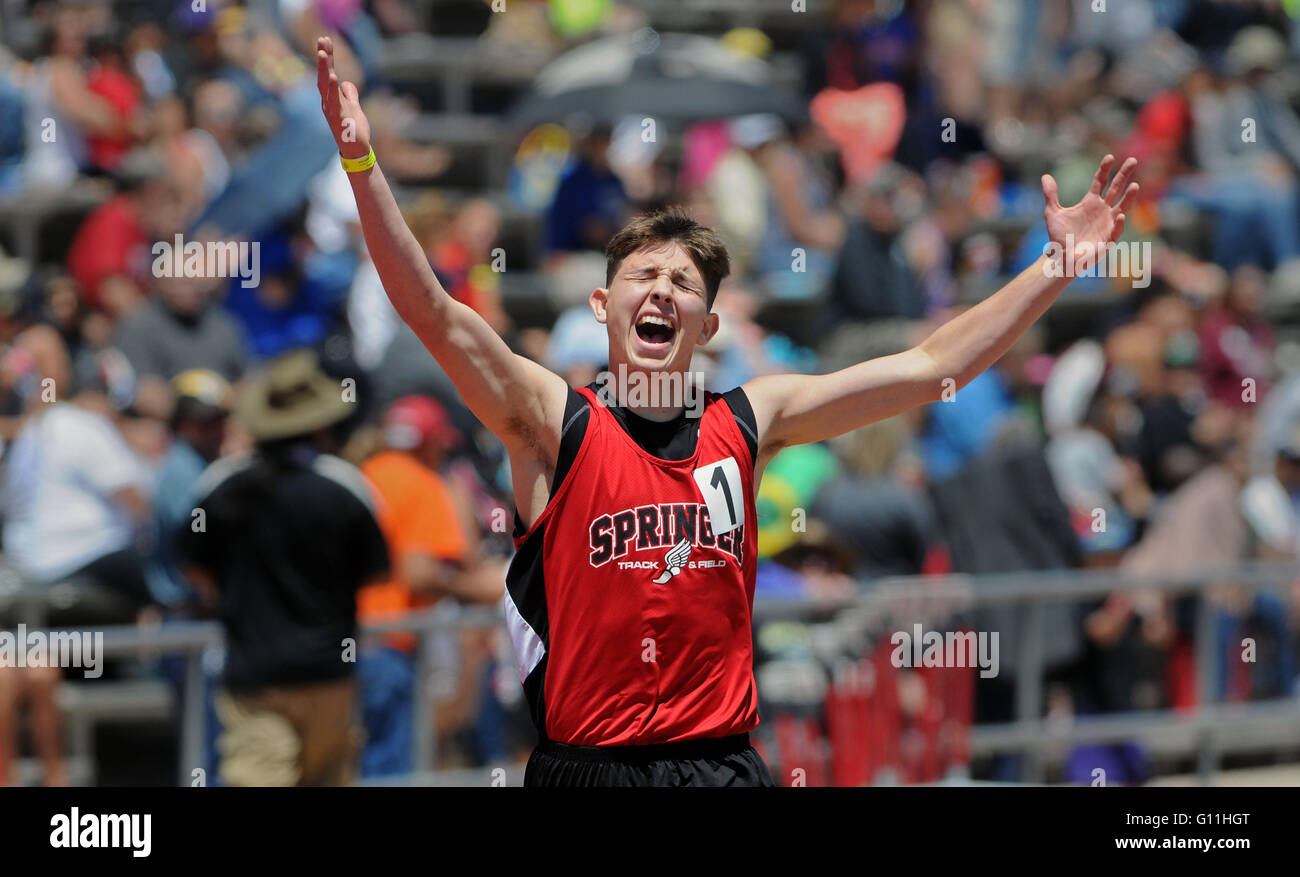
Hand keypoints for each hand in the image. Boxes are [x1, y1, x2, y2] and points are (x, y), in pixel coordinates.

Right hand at [316, 36, 370, 159]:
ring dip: (324, 70)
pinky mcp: (339, 119)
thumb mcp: (354, 109)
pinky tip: (334, 77)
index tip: (326, 39)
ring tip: (323, 53)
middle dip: (324, 58)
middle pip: (324, 75)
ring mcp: (332, 110)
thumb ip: (350, 96)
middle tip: (322, 39)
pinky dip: (333, 90)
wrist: (357, 151)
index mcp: (332, 98)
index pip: (328, 73)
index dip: (327, 57)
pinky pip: (334, 102)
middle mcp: (328, 102)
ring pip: (325, 87)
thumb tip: (346, 83)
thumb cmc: (354, 131)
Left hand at [1042, 154, 1138, 267]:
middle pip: (1116, 189)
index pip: (1100, 181)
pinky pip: (1116, 230)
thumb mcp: (1052, 213)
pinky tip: (1121, 215)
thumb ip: (1051, 195)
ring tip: (1134, 185)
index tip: (1110, 157)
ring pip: (1122, 207)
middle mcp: (1103, 210)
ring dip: (1128, 197)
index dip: (1105, 169)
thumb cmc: (1059, 235)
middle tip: (1133, 160)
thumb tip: (1045, 176)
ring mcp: (1108, 223)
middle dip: (1124, 175)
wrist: (1061, 256)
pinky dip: (1119, 223)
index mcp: (1091, 201)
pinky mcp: (1108, 239)